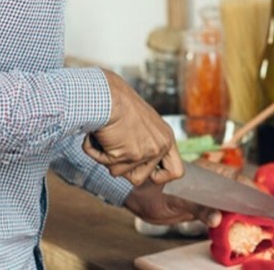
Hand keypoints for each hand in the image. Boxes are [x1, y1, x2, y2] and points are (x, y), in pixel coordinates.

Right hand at [83, 70, 182, 185]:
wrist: (108, 94)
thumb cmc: (118, 103)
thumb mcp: (141, 123)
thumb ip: (144, 142)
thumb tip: (133, 163)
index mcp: (166, 138)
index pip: (177, 172)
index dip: (160, 177)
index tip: (146, 173)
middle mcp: (161, 146)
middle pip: (141, 179)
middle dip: (123, 168)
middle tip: (116, 148)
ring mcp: (147, 152)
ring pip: (120, 174)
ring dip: (108, 159)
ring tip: (107, 137)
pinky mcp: (130, 154)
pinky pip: (106, 164)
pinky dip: (96, 153)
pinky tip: (99, 136)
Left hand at [125, 159, 257, 228]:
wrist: (138, 196)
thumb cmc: (156, 190)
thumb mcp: (178, 198)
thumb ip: (199, 207)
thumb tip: (218, 218)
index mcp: (209, 173)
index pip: (237, 181)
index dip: (252, 191)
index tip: (265, 202)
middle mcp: (211, 183)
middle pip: (237, 193)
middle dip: (249, 204)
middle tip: (263, 217)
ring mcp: (206, 196)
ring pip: (228, 204)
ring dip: (238, 214)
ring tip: (252, 225)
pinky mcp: (200, 208)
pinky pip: (218, 214)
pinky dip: (225, 221)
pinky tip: (232, 229)